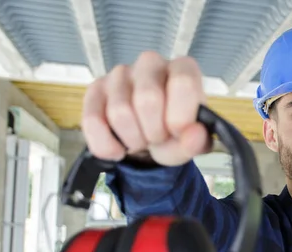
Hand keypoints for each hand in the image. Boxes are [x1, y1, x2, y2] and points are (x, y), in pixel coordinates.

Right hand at [81, 51, 212, 165]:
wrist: (149, 143)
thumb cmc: (173, 134)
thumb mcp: (191, 143)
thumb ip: (198, 141)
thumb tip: (195, 134)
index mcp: (183, 69)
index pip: (182, 82)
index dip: (180, 116)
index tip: (178, 133)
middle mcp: (151, 63)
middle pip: (147, 99)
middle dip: (154, 132)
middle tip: (158, 138)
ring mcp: (120, 74)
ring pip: (119, 112)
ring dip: (132, 140)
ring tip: (141, 140)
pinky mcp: (95, 89)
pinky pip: (93, 120)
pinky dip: (106, 145)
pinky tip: (118, 148)